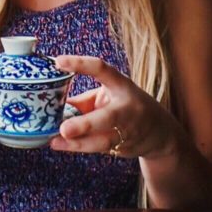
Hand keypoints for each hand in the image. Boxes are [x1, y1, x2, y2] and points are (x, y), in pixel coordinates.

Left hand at [49, 55, 179, 159]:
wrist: (160, 133)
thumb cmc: (125, 105)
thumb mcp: (108, 94)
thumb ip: (83, 100)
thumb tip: (52, 103)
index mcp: (122, 85)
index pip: (102, 69)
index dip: (81, 64)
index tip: (58, 62)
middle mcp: (128, 108)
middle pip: (109, 117)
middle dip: (86, 124)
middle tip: (64, 128)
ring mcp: (129, 131)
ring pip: (103, 140)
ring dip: (77, 143)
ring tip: (55, 141)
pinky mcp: (126, 148)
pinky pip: (100, 149)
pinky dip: (79, 147)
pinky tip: (62, 145)